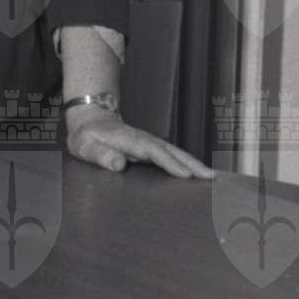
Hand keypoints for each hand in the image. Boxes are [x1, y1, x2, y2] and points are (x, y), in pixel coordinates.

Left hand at [64, 106, 213, 177]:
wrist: (90, 120)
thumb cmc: (86, 137)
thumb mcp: (85, 146)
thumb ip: (100, 155)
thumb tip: (119, 164)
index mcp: (129, 140)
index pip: (152, 152)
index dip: (169, 162)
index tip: (186, 175)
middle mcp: (144, 140)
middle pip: (171, 151)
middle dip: (192, 164)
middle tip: (211, 179)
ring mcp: (150, 143)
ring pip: (176, 153)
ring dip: (195, 164)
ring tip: (214, 178)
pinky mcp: (153, 149)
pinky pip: (173, 156)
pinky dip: (189, 164)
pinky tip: (200, 174)